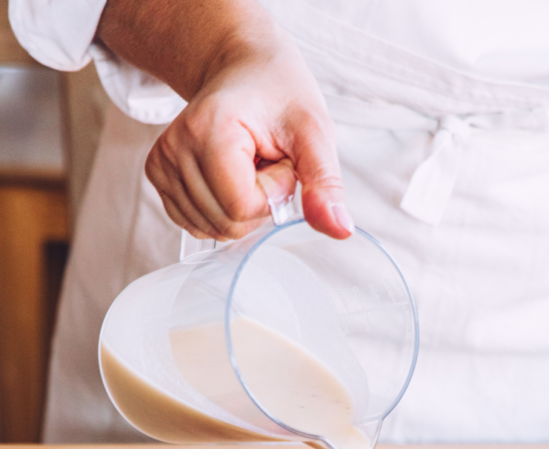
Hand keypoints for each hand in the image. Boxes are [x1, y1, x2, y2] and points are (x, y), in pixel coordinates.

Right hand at [98, 0, 352, 240]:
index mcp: (209, 131)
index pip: (243, 207)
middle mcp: (174, 149)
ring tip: (250, 165)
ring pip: (214, 230)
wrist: (246, 70)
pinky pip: (199, 226)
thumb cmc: (280, 95)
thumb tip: (340, 230)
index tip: (281, 158)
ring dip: (244, 208)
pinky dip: (223, 212)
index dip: (274, 192)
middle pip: (227, 223)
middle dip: (261, 202)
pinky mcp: (159, 179)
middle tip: (267, 161)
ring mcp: (161, 166)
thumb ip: (325, 183)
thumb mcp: (314, 133)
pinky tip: (231, 177)